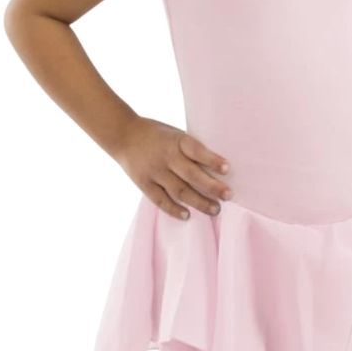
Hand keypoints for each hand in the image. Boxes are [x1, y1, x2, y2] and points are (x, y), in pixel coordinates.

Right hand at [113, 116, 232, 221]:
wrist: (123, 135)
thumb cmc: (157, 134)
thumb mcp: (174, 134)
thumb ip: (189, 149)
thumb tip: (215, 169)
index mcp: (175, 140)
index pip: (196, 150)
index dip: (211, 159)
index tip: (227, 168)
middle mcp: (165, 156)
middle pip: (191, 174)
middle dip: (211, 186)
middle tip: (228, 195)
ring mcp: (154, 171)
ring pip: (179, 190)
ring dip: (198, 201)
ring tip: (215, 209)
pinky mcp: (143, 183)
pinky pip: (160, 199)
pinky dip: (174, 209)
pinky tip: (188, 215)